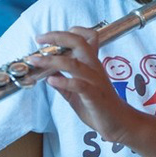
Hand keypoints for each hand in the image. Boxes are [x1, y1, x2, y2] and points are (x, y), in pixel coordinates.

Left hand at [26, 27, 138, 142]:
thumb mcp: (75, 93)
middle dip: (57, 37)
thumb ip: (63, 82)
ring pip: (74, 63)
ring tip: (36, 60)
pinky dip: (63, 81)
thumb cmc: (98, 107)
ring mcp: (95, 81)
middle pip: (79, 43)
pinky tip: (51, 81)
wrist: (119, 123)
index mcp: (91, 64)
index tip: (47, 36)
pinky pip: (79, 84)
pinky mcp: (94, 95)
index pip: (85, 38)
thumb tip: (46, 73)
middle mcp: (94, 68)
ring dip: (52, 60)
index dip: (66, 33)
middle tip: (39, 39)